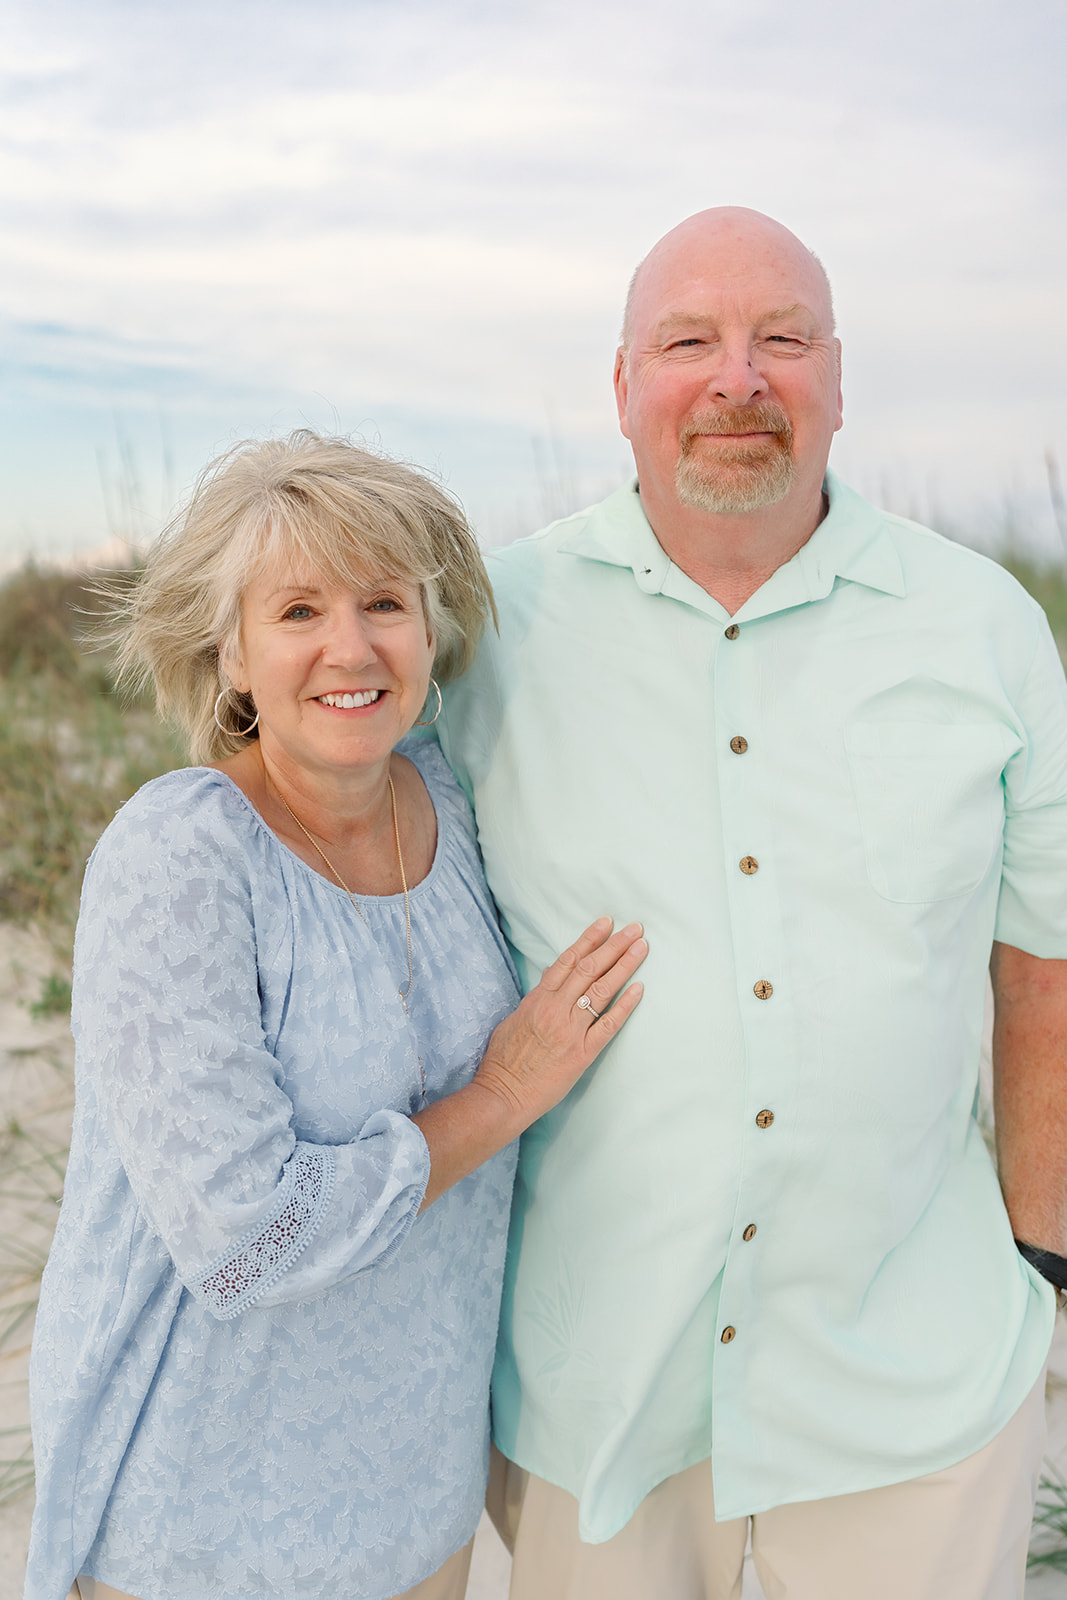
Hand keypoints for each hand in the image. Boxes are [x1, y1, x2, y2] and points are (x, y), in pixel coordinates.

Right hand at [472, 917, 646, 1134]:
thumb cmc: (504, 1060)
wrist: (503, 1094)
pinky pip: (608, 1025)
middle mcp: (555, 1010)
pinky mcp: (582, 1053)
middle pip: (589, 969)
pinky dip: (625, 1005)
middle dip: (614, 945)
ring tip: (641, 948)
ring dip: (623, 966)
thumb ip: (536, 998)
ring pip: (601, 990)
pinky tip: (639, 989)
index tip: (606, 924)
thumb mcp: (514, 1019)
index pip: (568, 960)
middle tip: (634, 929)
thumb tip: (552, 977)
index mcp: (537, 999)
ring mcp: (570, 1030)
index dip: (589, 939)